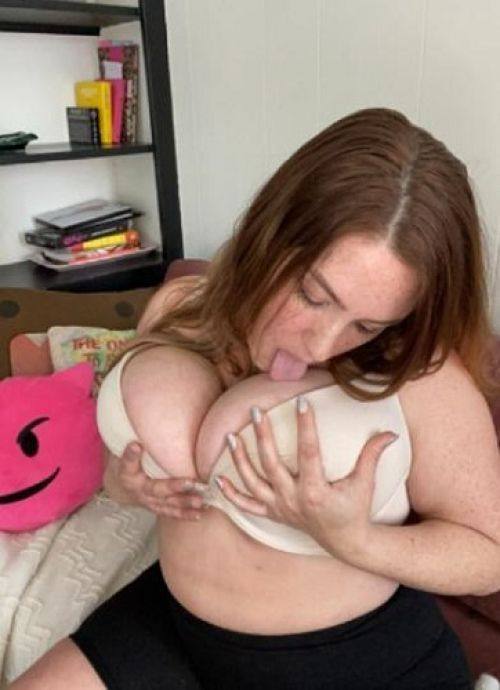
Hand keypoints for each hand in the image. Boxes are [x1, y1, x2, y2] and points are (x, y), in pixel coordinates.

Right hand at [103, 442, 207, 520]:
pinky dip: (185, 514)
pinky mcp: (157, 508)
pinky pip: (171, 513)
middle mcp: (137, 490)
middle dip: (173, 486)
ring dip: (184, 503)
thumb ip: (136, 438)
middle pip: (155, 488)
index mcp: (127, 473)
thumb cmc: (131, 461)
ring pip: (167, 504)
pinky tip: (200, 513)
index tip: (136, 445)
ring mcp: (148, 501)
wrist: (124, 484)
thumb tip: (146, 423)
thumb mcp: (128, 448)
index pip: (127, 463)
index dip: (131, 455)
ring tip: (199, 501)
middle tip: (190, 482)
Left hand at [216, 397, 396, 551]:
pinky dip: (231, 495)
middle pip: (271, 464)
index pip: (308, 452)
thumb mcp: (365, 483)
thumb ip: (373, 456)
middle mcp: (293, 499)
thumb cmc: (355, 510)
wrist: (345, 543)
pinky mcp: (274, 515)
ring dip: (240, 460)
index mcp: (316, 491)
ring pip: (253, 482)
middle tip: (256, 411)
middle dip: (262, 436)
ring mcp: (280, 508)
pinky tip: (217, 480)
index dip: (306, 426)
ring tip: (230, 435)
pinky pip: (247, 506)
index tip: (302, 402)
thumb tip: (391, 432)